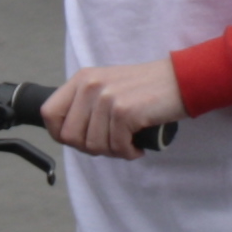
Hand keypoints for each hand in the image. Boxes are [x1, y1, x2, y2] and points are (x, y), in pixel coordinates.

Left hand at [38, 60, 186, 159]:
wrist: (181, 79)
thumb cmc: (147, 88)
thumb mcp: (108, 85)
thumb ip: (86, 103)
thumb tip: (69, 134)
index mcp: (82, 79)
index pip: (49, 114)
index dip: (60, 134)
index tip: (80, 141)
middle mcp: (91, 86)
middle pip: (70, 136)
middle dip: (91, 148)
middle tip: (112, 143)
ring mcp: (107, 98)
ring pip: (94, 146)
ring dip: (113, 151)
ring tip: (128, 142)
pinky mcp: (124, 111)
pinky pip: (116, 146)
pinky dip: (129, 152)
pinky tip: (138, 145)